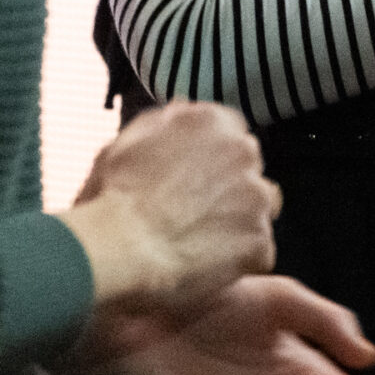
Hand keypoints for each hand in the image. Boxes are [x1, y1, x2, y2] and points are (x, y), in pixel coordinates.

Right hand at [59, 101, 279, 340]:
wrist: (120, 248)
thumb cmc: (114, 197)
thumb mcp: (129, 141)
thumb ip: (166, 120)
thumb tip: (184, 108)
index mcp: (212, 122)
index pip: (231, 132)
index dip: (213, 158)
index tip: (194, 181)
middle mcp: (242, 152)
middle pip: (249, 168)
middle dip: (230, 187)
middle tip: (192, 213)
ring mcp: (257, 198)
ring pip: (260, 209)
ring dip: (239, 222)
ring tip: (200, 242)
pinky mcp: (260, 241)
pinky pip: (257, 253)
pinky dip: (238, 262)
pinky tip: (205, 266)